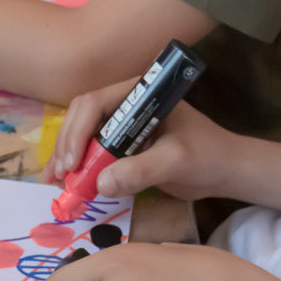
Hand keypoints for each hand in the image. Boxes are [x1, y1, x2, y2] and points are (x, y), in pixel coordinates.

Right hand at [46, 91, 253, 202]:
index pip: (96, 102)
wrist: (226, 171)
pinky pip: (93, 153)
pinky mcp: (123, 146)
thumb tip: (101, 184)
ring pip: (82, 135)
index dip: (78, 131)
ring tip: (55, 184)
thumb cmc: (208, 156)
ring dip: (66, 158)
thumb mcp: (176, 161)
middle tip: (60, 176)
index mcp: (140, 94)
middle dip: (67, 145)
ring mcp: (123, 126)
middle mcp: (127, 105)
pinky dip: (78, 169)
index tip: (73, 163)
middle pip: (82, 117)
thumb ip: (141, 170)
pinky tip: (66, 186)